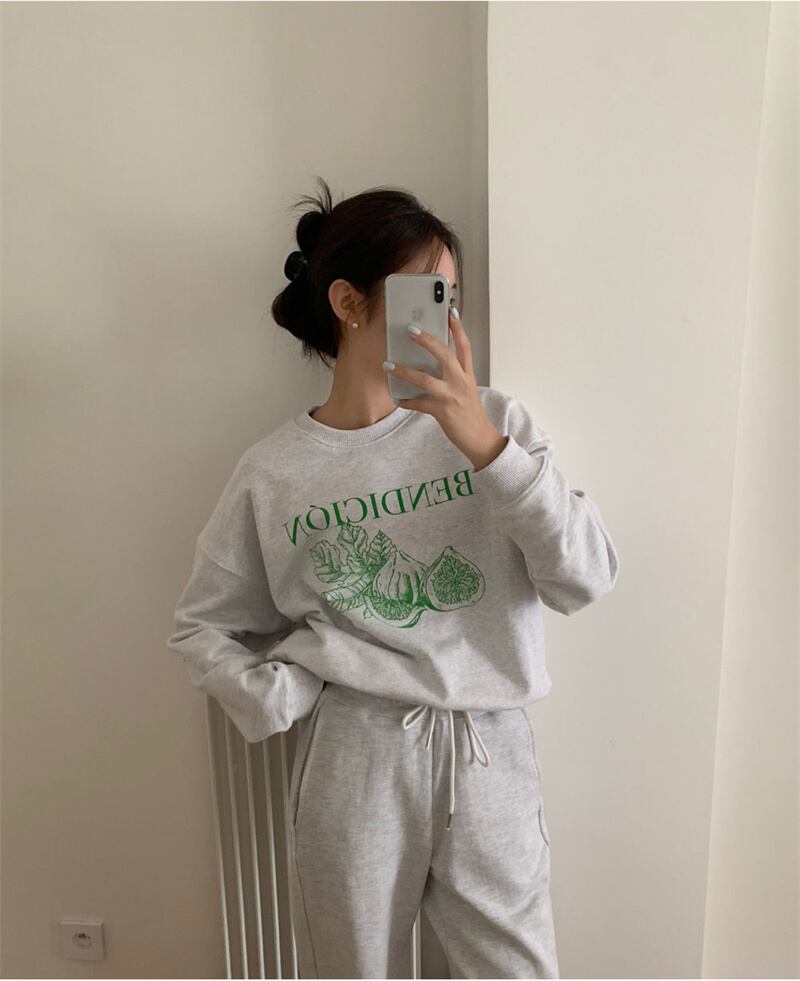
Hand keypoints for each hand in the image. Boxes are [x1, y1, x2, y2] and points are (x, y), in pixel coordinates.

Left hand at [383, 308, 507, 471]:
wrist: (481, 439)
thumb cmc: (470, 414)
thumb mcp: (466, 390)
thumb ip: (453, 376)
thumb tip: (429, 364)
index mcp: (468, 375)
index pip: (464, 346)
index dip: (457, 327)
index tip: (450, 310)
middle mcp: (461, 382)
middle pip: (445, 354)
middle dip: (427, 340)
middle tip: (410, 329)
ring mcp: (452, 397)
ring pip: (426, 379)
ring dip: (405, 370)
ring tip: (389, 365)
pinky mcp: (443, 412)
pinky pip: (419, 404)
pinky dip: (407, 401)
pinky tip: (398, 399)